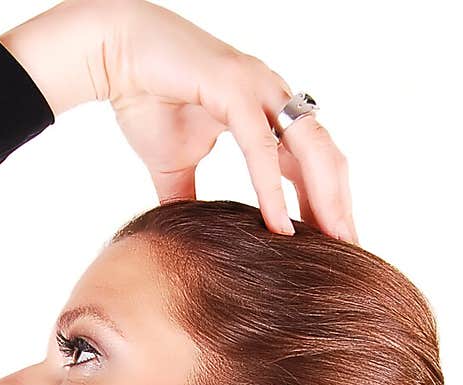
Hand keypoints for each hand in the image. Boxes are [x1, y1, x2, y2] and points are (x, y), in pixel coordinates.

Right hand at [100, 0, 356, 239]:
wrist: (112, 55)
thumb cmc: (145, 98)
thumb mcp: (173, 165)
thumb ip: (189, 198)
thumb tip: (190, 234)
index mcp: (267, 111)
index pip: (312, 161)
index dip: (327, 201)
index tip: (335, 245)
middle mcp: (273, 96)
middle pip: (324, 156)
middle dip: (340, 204)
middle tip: (350, 251)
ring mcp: (257, 88)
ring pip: (308, 148)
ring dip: (324, 198)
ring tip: (332, 243)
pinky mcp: (233, 88)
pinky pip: (261, 146)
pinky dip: (273, 189)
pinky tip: (280, 227)